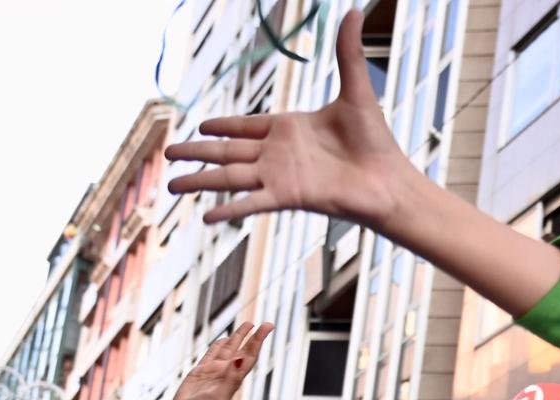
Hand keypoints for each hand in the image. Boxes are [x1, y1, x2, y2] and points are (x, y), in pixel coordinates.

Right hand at [164, 11, 418, 231]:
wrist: (389, 180)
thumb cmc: (376, 141)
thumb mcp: (356, 91)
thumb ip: (347, 53)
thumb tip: (353, 11)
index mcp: (289, 129)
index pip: (246, 126)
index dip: (223, 125)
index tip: (201, 123)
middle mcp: (278, 154)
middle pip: (226, 151)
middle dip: (196, 152)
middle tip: (169, 154)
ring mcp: (280, 176)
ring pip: (229, 176)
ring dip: (199, 181)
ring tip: (170, 186)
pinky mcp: (287, 196)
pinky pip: (251, 202)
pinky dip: (229, 209)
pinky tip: (206, 219)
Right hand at [169, 322, 273, 399]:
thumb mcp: (220, 397)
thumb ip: (230, 379)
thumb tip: (239, 360)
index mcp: (233, 378)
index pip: (249, 355)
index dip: (258, 340)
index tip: (268, 326)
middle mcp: (226, 372)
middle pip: (242, 349)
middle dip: (253, 336)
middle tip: (265, 323)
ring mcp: (214, 371)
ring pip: (228, 348)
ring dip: (238, 337)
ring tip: (247, 326)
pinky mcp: (201, 372)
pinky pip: (212, 354)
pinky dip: (219, 345)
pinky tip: (224, 339)